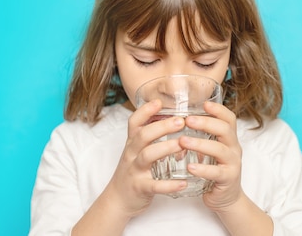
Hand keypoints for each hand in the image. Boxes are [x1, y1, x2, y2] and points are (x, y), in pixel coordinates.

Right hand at [104, 100, 188, 216]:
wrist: (118, 200)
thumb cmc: (133, 172)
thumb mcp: (137, 151)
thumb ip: (151, 137)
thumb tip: (175, 122)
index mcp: (132, 143)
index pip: (134, 122)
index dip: (145, 110)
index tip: (159, 101)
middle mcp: (131, 154)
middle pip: (143, 135)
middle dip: (162, 126)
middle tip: (181, 121)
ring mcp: (135, 170)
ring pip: (147, 156)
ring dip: (166, 148)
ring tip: (183, 145)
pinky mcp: (140, 187)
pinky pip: (154, 185)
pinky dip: (169, 185)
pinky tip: (183, 183)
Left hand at [180, 101, 243, 211]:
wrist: (225, 197)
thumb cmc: (213, 170)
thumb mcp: (209, 151)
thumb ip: (200, 137)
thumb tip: (176, 120)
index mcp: (229, 139)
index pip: (229, 119)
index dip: (218, 110)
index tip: (203, 104)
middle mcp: (234, 149)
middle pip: (225, 130)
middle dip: (205, 123)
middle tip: (187, 120)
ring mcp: (233, 164)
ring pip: (220, 150)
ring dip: (200, 144)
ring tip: (182, 141)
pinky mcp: (228, 179)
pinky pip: (216, 172)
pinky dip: (202, 169)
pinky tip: (190, 167)